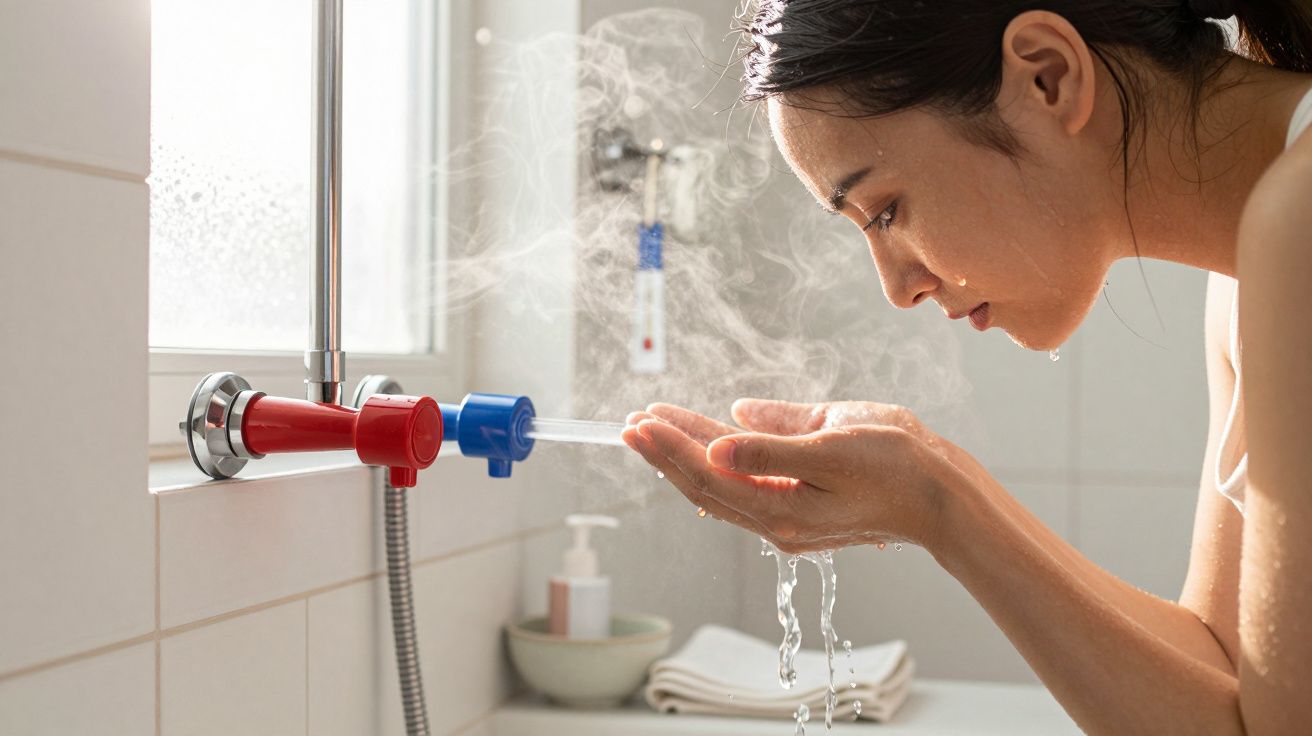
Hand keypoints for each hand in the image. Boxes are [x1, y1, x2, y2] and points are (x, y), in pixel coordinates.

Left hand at [622, 399, 968, 553]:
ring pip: (721, 486)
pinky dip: (717, 465)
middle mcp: (778, 521)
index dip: (670, 446)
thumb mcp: (832, 445)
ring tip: (654, 430)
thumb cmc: (897, 466)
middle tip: (631, 423)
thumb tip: (718, 441)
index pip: (708, 474)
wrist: (943, 496)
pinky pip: (745, 488)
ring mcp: (789, 518)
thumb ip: (771, 445)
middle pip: (705, 484)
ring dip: (686, 457)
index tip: (641, 420)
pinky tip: (703, 449)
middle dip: (666, 452)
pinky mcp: (802, 509)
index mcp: (781, 507)